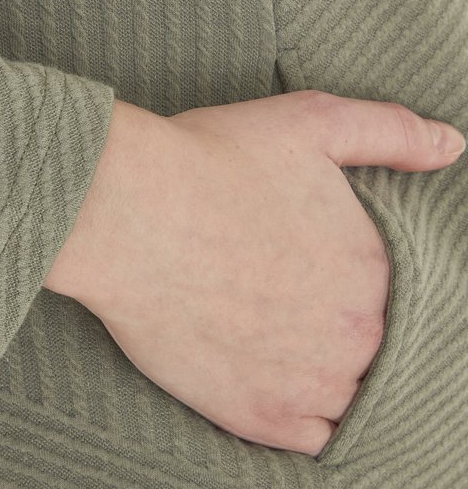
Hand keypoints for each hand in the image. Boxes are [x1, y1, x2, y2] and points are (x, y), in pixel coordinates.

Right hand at [43, 90, 464, 455]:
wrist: (124, 210)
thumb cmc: (211, 160)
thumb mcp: (311, 122)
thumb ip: (390, 132)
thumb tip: (450, 145)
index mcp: (373, 268)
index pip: (388, 287)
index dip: (349, 270)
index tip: (308, 255)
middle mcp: (355, 334)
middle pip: (369, 342)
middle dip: (335, 320)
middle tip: (282, 289)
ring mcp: (309, 383)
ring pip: (346, 394)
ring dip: (324, 371)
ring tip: (276, 333)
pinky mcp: (259, 417)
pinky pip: (311, 437)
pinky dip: (300, 414)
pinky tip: (270, 375)